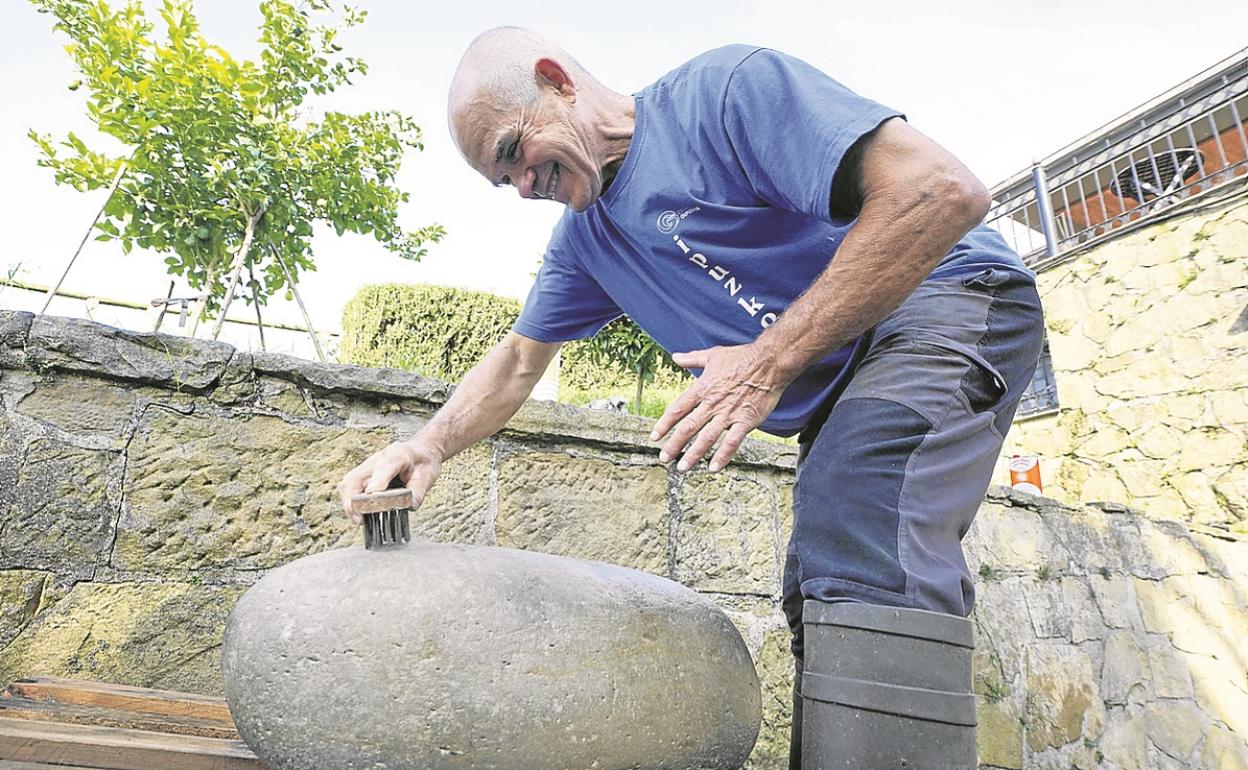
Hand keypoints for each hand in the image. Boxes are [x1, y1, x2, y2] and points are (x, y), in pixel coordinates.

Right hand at [336, 439, 443, 522]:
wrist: (420, 449)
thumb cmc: (423, 461)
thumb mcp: (428, 476)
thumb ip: (418, 491)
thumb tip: (409, 506)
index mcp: (399, 455)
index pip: (384, 467)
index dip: (377, 482)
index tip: (372, 496)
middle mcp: (379, 459)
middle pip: (357, 476)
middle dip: (353, 499)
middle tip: (360, 518)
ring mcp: (369, 465)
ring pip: (349, 482)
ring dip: (349, 501)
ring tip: (358, 518)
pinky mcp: (364, 473)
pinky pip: (350, 485)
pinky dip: (350, 500)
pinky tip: (357, 512)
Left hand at [650, 343, 785, 472]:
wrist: (768, 362)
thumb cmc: (741, 358)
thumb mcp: (712, 355)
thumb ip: (692, 358)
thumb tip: (675, 356)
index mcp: (702, 389)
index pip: (677, 409)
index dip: (664, 424)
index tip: (654, 437)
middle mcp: (712, 403)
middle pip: (688, 427)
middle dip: (674, 445)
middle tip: (664, 458)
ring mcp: (728, 413)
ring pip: (706, 438)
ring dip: (693, 454)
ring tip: (683, 467)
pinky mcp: (745, 420)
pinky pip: (732, 442)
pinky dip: (723, 456)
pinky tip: (714, 468)